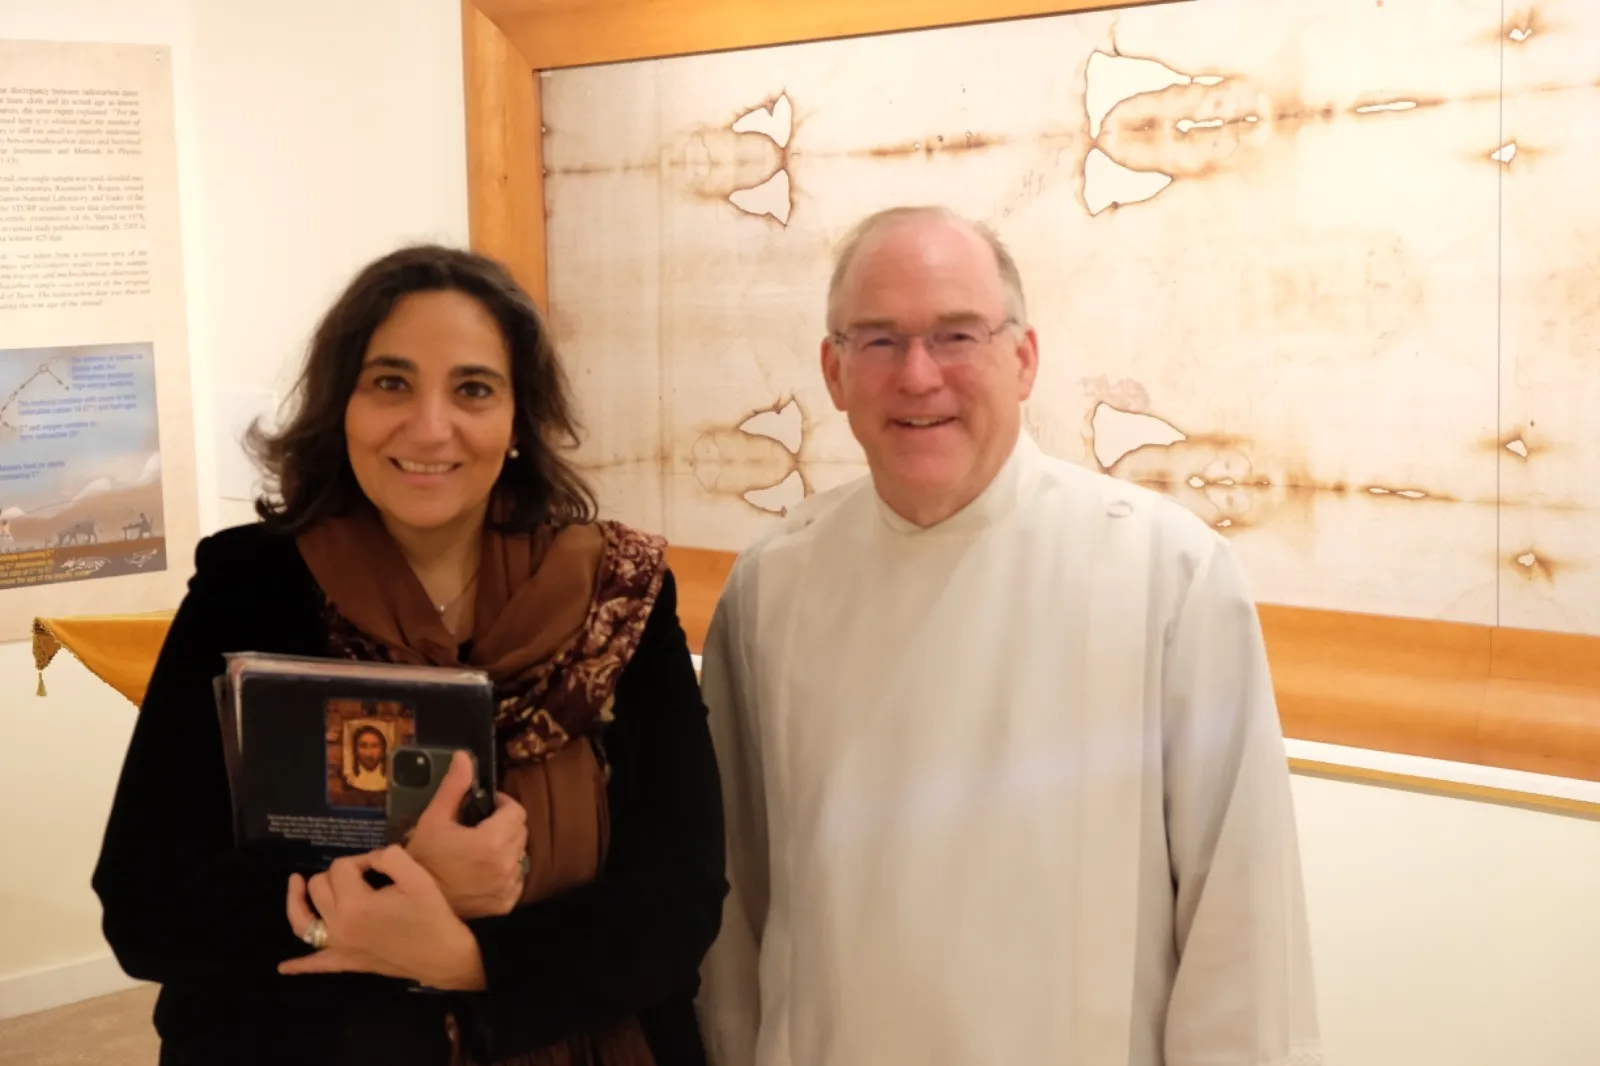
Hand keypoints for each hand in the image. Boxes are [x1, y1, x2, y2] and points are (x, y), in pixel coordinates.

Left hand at [279, 845, 486, 990]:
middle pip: (319, 887)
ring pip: (303, 921)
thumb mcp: (416, 875)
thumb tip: (370, 859)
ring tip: (296, 884)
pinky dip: (299, 965)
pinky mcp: (346, 962)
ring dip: (296, 902)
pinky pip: (316, 964)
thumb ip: (389, 856)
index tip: (381, 865)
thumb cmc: (432, 914)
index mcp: (355, 903)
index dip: (361, 860)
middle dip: (337, 874)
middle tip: (363, 875)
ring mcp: (339, 946)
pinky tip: (284, 968)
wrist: (444, 955)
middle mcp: (338, 925)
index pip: (342, 867)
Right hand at [405, 750, 528, 918]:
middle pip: (520, 831)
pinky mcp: (506, 903)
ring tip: (480, 850)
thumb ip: (454, 786)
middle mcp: (507, 863)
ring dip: (506, 847)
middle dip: (505, 824)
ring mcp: (508, 886)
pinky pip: (516, 878)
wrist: (415, 903)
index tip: (487, 806)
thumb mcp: (434, 819)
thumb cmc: (423, 858)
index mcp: (493, 841)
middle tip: (480, 828)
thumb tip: (464, 756)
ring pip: (519, 854)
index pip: (517, 811)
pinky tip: (483, 871)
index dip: (503, 804)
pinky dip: (505, 872)